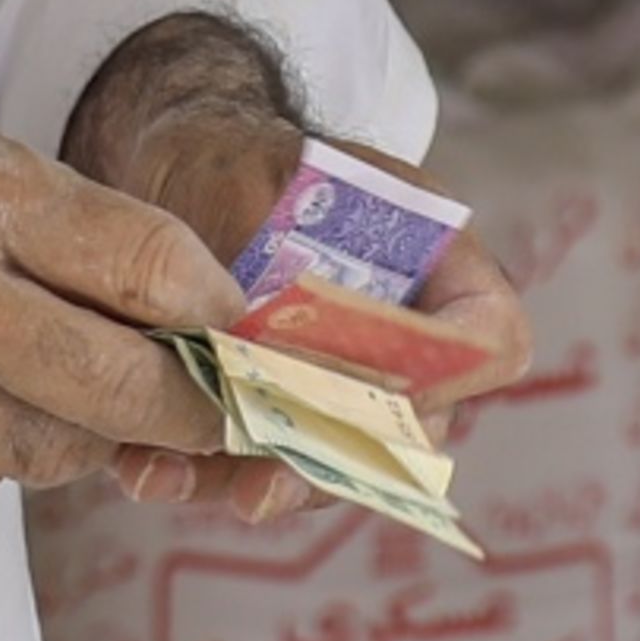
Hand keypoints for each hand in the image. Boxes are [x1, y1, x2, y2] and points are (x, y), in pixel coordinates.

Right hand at [0, 115, 246, 517]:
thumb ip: (60, 227)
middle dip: (184, 408)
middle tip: (217, 412)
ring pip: (48, 451)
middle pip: (116, 386)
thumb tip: (194, 309)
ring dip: (67, 427)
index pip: (143, 264)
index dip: (215, 313)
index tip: (244, 336)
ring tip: (19, 375)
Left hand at [57, 16, 537, 515]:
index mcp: (437, 265)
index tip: (361, 380)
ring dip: (262, 480)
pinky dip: (207, 473)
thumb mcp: (259, 183)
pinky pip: (261, 467)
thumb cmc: (234, 158)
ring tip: (183, 477)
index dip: (443, 375)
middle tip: (262, 483)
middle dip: (331, 459)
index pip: (489, 340)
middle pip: (411, 433)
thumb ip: (277, 262)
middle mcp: (404, 341)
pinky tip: (150, 468)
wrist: (176, 165)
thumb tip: (271, 362)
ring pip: (331, 465)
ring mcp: (345, 385)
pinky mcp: (279, 413)